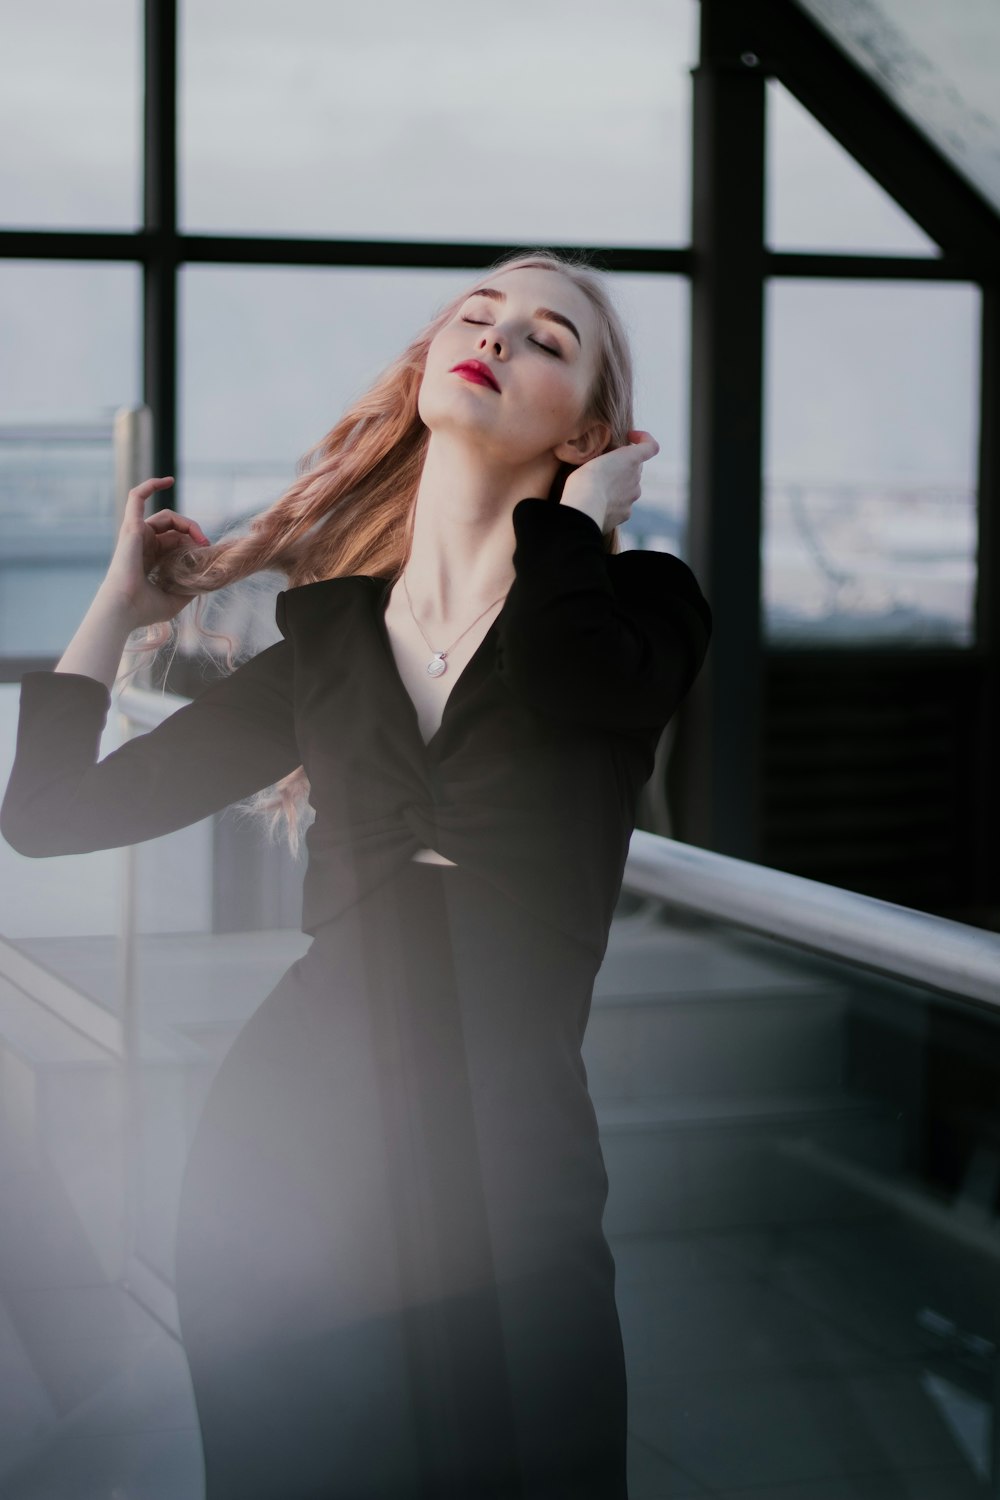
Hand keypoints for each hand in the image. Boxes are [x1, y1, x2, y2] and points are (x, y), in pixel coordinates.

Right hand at [98, 477, 211, 627]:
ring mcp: (135, 534)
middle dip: (193, 532)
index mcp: (150, 558)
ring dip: (187, 523)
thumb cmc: (145, 609)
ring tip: (200, 538)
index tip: (207, 552)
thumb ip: (190, 588)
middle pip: (174, 527)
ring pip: (166, 516)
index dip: (193, 542)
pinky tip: (169, 480)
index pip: (176, 540)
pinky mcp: (132, 527)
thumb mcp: (175, 599)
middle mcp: (142, 544)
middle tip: (206, 546)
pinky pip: (137, 497)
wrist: (125, 609)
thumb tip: (207, 579)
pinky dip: (151, 485)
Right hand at [559, 430, 659, 532]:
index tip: (630, 438)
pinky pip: (621, 505)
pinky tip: (597, 504)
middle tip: (603, 468)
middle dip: (623, 466)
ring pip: (628, 488)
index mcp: (631, 459)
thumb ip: (606, 458)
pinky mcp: (625, 513)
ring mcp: (632, 497)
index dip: (644, 439)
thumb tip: (605, 464)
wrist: (584, 509)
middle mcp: (636, 478)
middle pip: (635, 468)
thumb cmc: (584, 480)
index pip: (651, 446)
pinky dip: (612, 503)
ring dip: (616, 486)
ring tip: (596, 489)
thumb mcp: (592, 458)